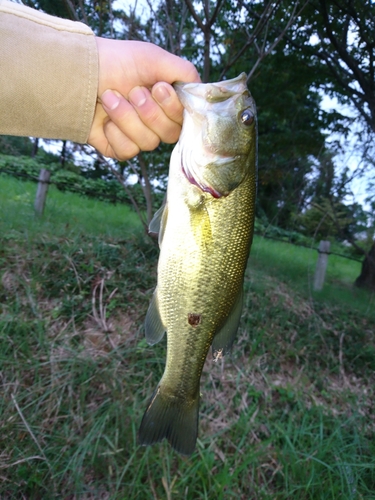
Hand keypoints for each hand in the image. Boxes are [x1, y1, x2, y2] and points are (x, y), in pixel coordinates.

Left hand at [88, 39, 200, 159]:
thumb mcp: (155, 58)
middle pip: (168, 135)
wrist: (80, 71)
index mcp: (168, 104)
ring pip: (147, 144)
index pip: (184, 120)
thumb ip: (185, 73)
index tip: (157, 87)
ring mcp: (137, 137)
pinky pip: (127, 152)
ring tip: (110, 98)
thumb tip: (201, 91)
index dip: (171, 108)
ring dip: (126, 118)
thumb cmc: (118, 62)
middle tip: (133, 92)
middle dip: (148, 112)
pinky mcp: (118, 149)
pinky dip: (114, 133)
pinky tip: (104, 119)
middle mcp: (156, 123)